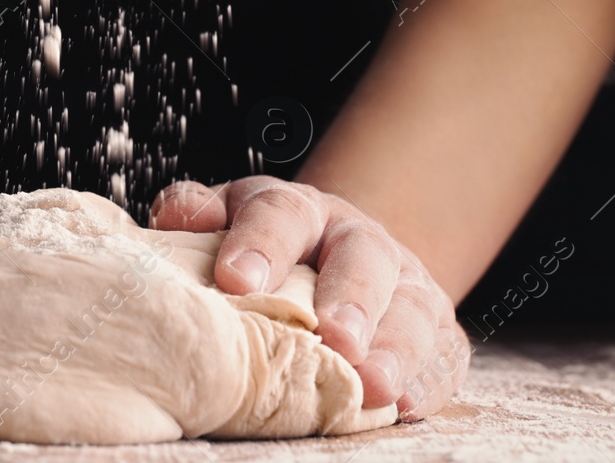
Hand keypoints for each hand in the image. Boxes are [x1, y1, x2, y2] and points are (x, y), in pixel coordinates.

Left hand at [150, 178, 468, 419]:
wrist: (338, 256)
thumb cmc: (265, 252)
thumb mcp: (227, 221)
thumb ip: (197, 214)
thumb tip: (172, 218)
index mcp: (298, 210)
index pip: (281, 215)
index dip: (260, 244)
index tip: (235, 281)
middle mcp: (357, 238)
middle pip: (361, 258)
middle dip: (348, 298)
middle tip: (332, 336)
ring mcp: (405, 282)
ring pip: (410, 308)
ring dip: (393, 348)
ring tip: (372, 384)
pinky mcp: (437, 329)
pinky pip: (442, 352)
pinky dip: (427, 379)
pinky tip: (407, 404)